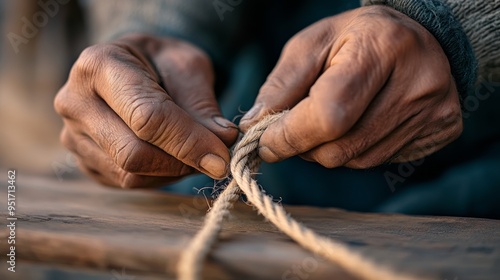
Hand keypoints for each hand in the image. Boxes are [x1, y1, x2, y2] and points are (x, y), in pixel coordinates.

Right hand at [54, 34, 237, 187]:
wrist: (133, 68)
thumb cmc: (161, 62)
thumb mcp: (187, 66)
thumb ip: (203, 103)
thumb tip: (222, 141)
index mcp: (99, 65)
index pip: (146, 117)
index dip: (188, 142)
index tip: (222, 158)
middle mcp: (75, 102)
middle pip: (133, 153)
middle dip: (182, 162)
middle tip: (216, 158)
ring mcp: (73, 135)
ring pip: (130, 175)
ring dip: (174, 171)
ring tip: (194, 150)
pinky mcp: (83, 161)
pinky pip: (126, 183)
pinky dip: (159, 177)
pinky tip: (172, 156)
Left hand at [240, 6, 461, 167]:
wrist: (416, 35)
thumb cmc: (355, 38)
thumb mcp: (312, 45)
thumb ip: (281, 85)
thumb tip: (252, 126)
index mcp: (382, 48)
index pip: (330, 114)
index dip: (290, 136)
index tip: (264, 143)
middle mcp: (417, 82)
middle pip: (341, 147)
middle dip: (305, 146)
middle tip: (294, 129)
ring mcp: (435, 110)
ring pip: (358, 160)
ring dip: (329, 150)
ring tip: (330, 120)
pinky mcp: (442, 130)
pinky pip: (381, 161)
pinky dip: (356, 150)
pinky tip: (359, 123)